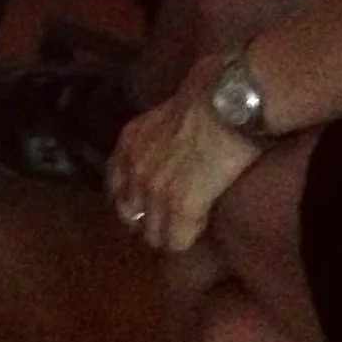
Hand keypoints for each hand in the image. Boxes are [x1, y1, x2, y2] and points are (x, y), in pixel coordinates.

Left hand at [104, 55, 262, 252]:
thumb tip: (169, 150)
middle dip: (148, 221)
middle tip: (170, 222)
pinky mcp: (180, 206)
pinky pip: (177, 242)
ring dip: (169, 235)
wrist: (226, 102)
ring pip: (152, 235)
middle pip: (129, 216)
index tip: (150, 205)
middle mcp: (133, 168)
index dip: (134, 199)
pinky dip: (189, 240)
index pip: (115, 186)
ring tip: (187, 231)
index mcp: (129, 143)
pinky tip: (202, 228)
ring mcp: (153, 190)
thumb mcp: (166, 116)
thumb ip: (157, 139)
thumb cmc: (208, 99)